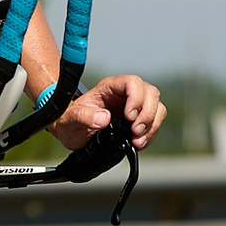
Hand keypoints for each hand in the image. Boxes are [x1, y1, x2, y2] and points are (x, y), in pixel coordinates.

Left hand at [49, 75, 166, 151]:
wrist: (70, 131)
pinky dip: (150, 134)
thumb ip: (83, 116)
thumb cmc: (68, 121)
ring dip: (152, 125)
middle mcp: (124, 94)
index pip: (132, 82)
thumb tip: (104, 118)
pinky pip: (154, 123)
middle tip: (135, 132)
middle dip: (147, 114)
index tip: (129, 116)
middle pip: (150, 93)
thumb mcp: (69, 120)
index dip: (136, 97)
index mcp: (109, 88)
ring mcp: (133, 106)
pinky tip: (138, 143)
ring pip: (157, 107)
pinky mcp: (138, 120)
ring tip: (136, 140)